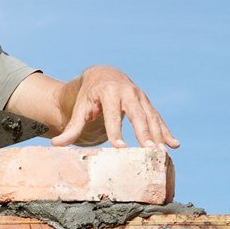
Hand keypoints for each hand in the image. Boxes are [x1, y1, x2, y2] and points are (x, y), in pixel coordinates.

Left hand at [50, 65, 178, 148]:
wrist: (104, 75)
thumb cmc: (90, 95)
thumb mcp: (80, 108)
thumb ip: (72, 127)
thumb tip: (55, 145)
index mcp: (109, 93)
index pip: (113, 115)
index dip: (116, 131)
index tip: (120, 148)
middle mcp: (128, 93)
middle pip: (137, 115)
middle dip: (144, 134)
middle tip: (149, 151)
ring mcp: (140, 98)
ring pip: (151, 117)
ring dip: (159, 135)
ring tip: (162, 153)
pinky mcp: (147, 104)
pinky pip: (158, 119)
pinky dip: (166, 132)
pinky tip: (175, 145)